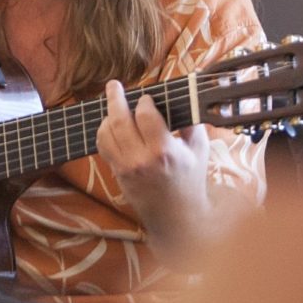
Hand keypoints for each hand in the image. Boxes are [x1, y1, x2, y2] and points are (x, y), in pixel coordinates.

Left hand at [96, 81, 213, 258]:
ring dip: (108, 115)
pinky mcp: (118, 174)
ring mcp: (126, 168)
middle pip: (118, 120)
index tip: (148, 98)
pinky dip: (104, 133)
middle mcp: (141, 159)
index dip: (144, 101)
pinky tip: (111, 126)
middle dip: (114, 97)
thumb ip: (191, 122)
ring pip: (106, 133)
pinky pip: (102, 147)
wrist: (177, 217)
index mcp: (164, 150)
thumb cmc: (191, 180)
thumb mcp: (199, 149)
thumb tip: (184, 97)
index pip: (145, 115)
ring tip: (114, 106)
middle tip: (113, 85)